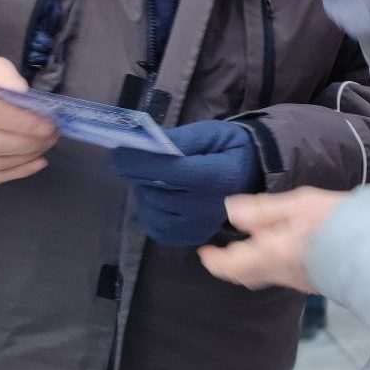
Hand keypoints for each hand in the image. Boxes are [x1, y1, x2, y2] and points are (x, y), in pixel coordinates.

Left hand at [113, 120, 262, 247]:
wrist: (252, 172)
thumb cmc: (228, 147)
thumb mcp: (209, 133)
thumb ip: (178, 139)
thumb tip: (141, 144)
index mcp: (219, 176)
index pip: (171, 173)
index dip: (140, 163)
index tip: (118, 152)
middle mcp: (211, 207)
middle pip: (158, 193)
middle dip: (140, 175)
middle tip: (139, 161)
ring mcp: (202, 226)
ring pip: (153, 211)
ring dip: (144, 193)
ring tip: (152, 179)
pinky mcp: (194, 236)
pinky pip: (159, 229)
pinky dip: (151, 213)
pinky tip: (157, 198)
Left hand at [198, 187, 346, 292]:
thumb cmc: (335, 222)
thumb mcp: (298, 204)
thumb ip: (263, 210)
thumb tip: (229, 210)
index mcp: (269, 254)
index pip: (229, 265)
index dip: (212, 259)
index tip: (202, 249)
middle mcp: (278, 272)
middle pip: (243, 274)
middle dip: (228, 264)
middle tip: (219, 248)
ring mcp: (295, 279)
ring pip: (260, 276)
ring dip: (246, 264)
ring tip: (244, 245)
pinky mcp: (311, 280)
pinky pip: (278, 274)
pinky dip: (266, 264)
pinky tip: (274, 249)